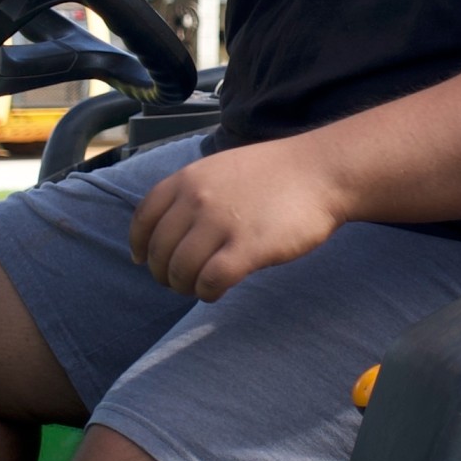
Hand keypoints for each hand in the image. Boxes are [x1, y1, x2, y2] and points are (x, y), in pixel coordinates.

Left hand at [130, 139, 348, 300]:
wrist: (321, 171)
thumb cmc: (275, 173)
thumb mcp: (221, 168)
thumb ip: (193, 192)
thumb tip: (170, 227)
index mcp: (188, 179)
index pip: (144, 218)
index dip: (139, 244)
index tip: (142, 260)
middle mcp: (197, 200)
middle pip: (160, 251)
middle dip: (163, 273)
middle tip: (177, 282)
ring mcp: (221, 224)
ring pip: (180, 270)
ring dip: (184, 286)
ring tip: (198, 287)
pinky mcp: (247, 248)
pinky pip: (210, 281)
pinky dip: (207, 292)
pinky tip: (216, 291)